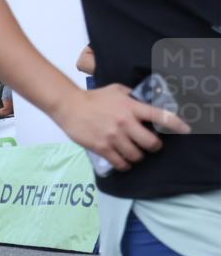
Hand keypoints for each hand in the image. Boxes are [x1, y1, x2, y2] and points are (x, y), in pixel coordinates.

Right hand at [51, 86, 189, 171]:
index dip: (176, 124)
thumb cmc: (94, 97)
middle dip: (154, 146)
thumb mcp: (117, 91)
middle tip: (150, 145)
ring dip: (138, 156)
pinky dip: (125, 165)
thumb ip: (133, 98)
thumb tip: (148, 104)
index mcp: (131, 107)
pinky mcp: (102, 148)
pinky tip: (124, 161)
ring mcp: (113, 137)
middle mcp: (125, 123)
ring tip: (134, 153)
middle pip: (151, 143)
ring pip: (136, 156)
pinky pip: (120, 163)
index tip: (185, 130)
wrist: (69, 106)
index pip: (159, 116)